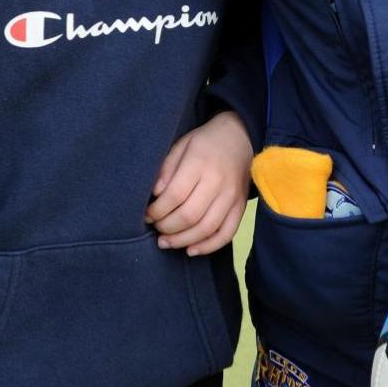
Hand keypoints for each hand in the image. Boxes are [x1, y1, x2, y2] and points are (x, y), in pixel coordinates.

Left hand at [146, 110, 252, 255]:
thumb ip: (167, 169)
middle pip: (190, 215)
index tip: (147, 215)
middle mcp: (218, 181)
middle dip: (167, 227)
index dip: (157, 211)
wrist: (240, 136)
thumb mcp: (181, 145)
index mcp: (200, 163)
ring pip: (207, 228)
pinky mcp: (241, 206)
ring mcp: (232, 196)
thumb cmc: (204, 142)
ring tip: (166, 242)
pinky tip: (191, 250)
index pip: (175, 195)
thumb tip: (155, 195)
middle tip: (156, 228)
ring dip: (183, 240)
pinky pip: (227, 233)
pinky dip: (208, 246)